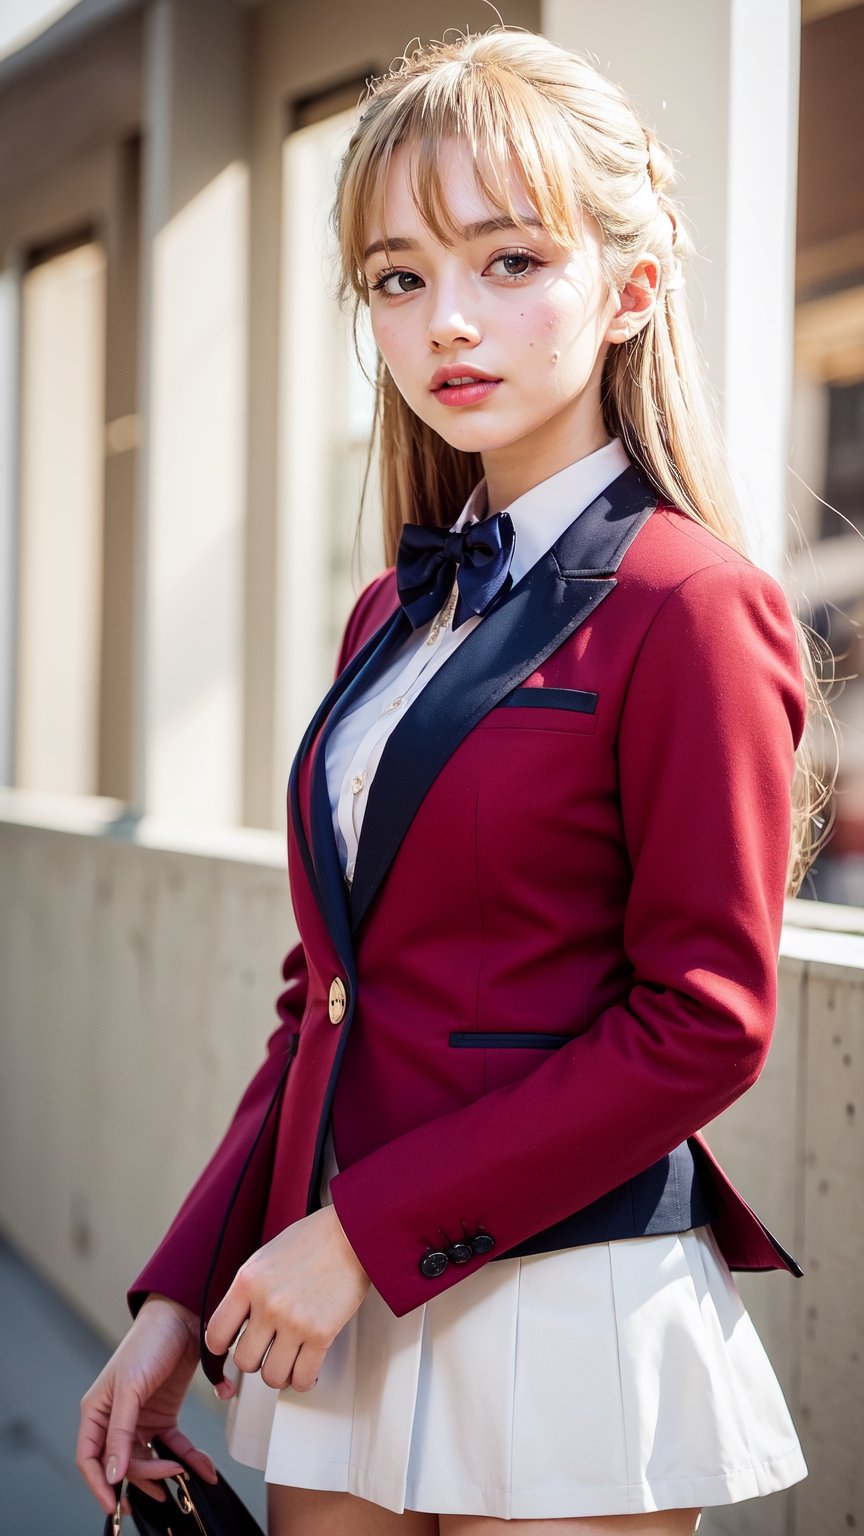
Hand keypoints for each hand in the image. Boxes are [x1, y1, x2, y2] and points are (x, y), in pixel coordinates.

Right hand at [76, 1294, 218, 1515]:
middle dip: (144, 1476)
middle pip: (123, 1463)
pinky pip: (172, 1445)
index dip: (99, 1485)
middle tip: (168, 1479)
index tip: (114, 1505)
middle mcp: (116, 1419)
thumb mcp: (131, 1388)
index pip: (90, 1458)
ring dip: (167, 1472)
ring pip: (149, 1459)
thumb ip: (121, 1431)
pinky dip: (188, 1457)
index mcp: (97, 1411)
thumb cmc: (147, 1343)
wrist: (183, 1317)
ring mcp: (141, 1419)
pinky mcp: (164, 1415)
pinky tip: (202, 1467)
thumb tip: (114, 1473)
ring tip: (187, 1478)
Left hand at [205, 1205, 370, 1394]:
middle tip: (267, 1350)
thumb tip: (237, 1322)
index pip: (215, 1334)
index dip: (221, 1347)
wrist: (352, 1234)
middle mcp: (267, 1303)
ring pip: (272, 1377)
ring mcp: (294, 1321)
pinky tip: (307, 1366)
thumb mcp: (266, 1257)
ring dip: (281, 1373)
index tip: (231, 1347)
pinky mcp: (321, 1334)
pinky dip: (303, 1380)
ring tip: (289, 1359)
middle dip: (256, 1360)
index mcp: (248, 1281)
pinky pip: (302, 1378)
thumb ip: (248, 1290)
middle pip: (244, 1361)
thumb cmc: (314, 1240)